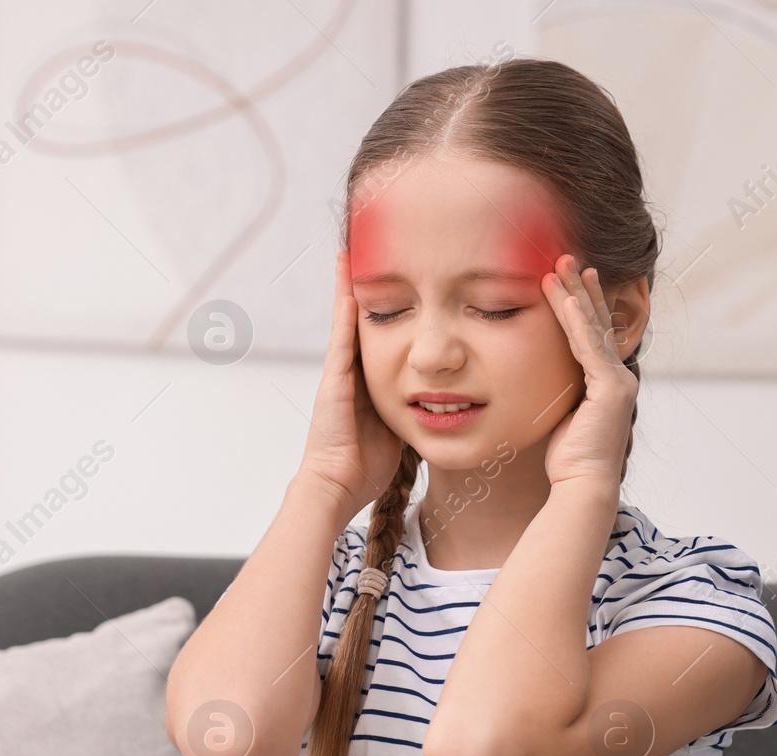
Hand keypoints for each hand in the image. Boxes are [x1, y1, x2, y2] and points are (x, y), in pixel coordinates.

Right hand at [296, 247, 403, 523]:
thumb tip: (442, 405)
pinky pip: (342, 338)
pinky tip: (350, 284)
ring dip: (349, 287)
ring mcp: (339, 373)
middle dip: (365, 286)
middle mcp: (351, 371)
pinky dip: (345, 310)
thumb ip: (414, 411)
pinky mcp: (333, 379)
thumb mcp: (399, 430)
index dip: (388, 307)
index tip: (397, 277)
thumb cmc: (366, 467)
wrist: (337, 486)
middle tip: (367, 248)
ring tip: (353, 252)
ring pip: (348, 320)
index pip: (382, 334)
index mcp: (368, 382)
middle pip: (361, 319)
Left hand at [540, 254, 637, 489]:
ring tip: (559, 267)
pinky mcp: (610, 389)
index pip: (593, 333)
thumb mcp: (564, 415)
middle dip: (580, 288)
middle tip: (565, 256)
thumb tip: (543, 378)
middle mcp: (619, 377)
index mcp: (608, 382)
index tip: (569, 276)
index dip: (582, 303)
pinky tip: (563, 300)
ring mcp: (618, 382)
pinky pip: (588, 348)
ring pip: (592, 329)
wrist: (582, 486)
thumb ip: (562, 391)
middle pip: (597, 322)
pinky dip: (575, 322)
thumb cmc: (569, 458)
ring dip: (574, 295)